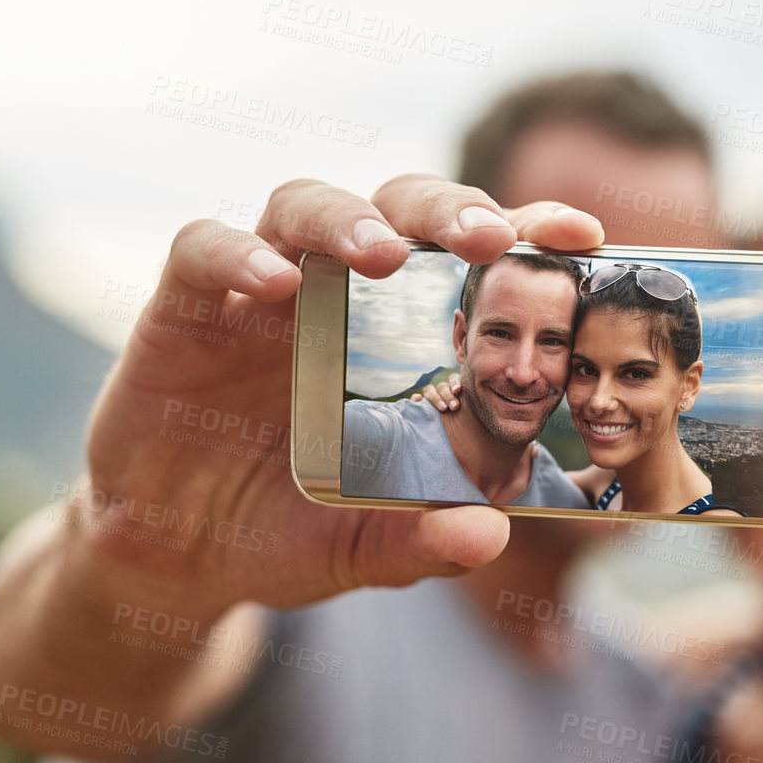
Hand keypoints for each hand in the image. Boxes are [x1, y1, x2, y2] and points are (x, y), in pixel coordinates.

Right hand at [75, 177, 601, 616]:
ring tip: (383, 256)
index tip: (582, 236)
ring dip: (349, 219)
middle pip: (396, 206)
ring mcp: (258, 293)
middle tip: (489, 237)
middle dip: (447, 209)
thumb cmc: (290, 529)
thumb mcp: (363, 549)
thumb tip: (490, 534)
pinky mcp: (183, 309)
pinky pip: (202, 251)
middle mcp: (337, 292)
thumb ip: (422, 541)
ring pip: (304, 204)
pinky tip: (273, 286)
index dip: (525, 229)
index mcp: (401, 330)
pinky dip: (236, 255)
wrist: (180, 558)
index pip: (468, 255)